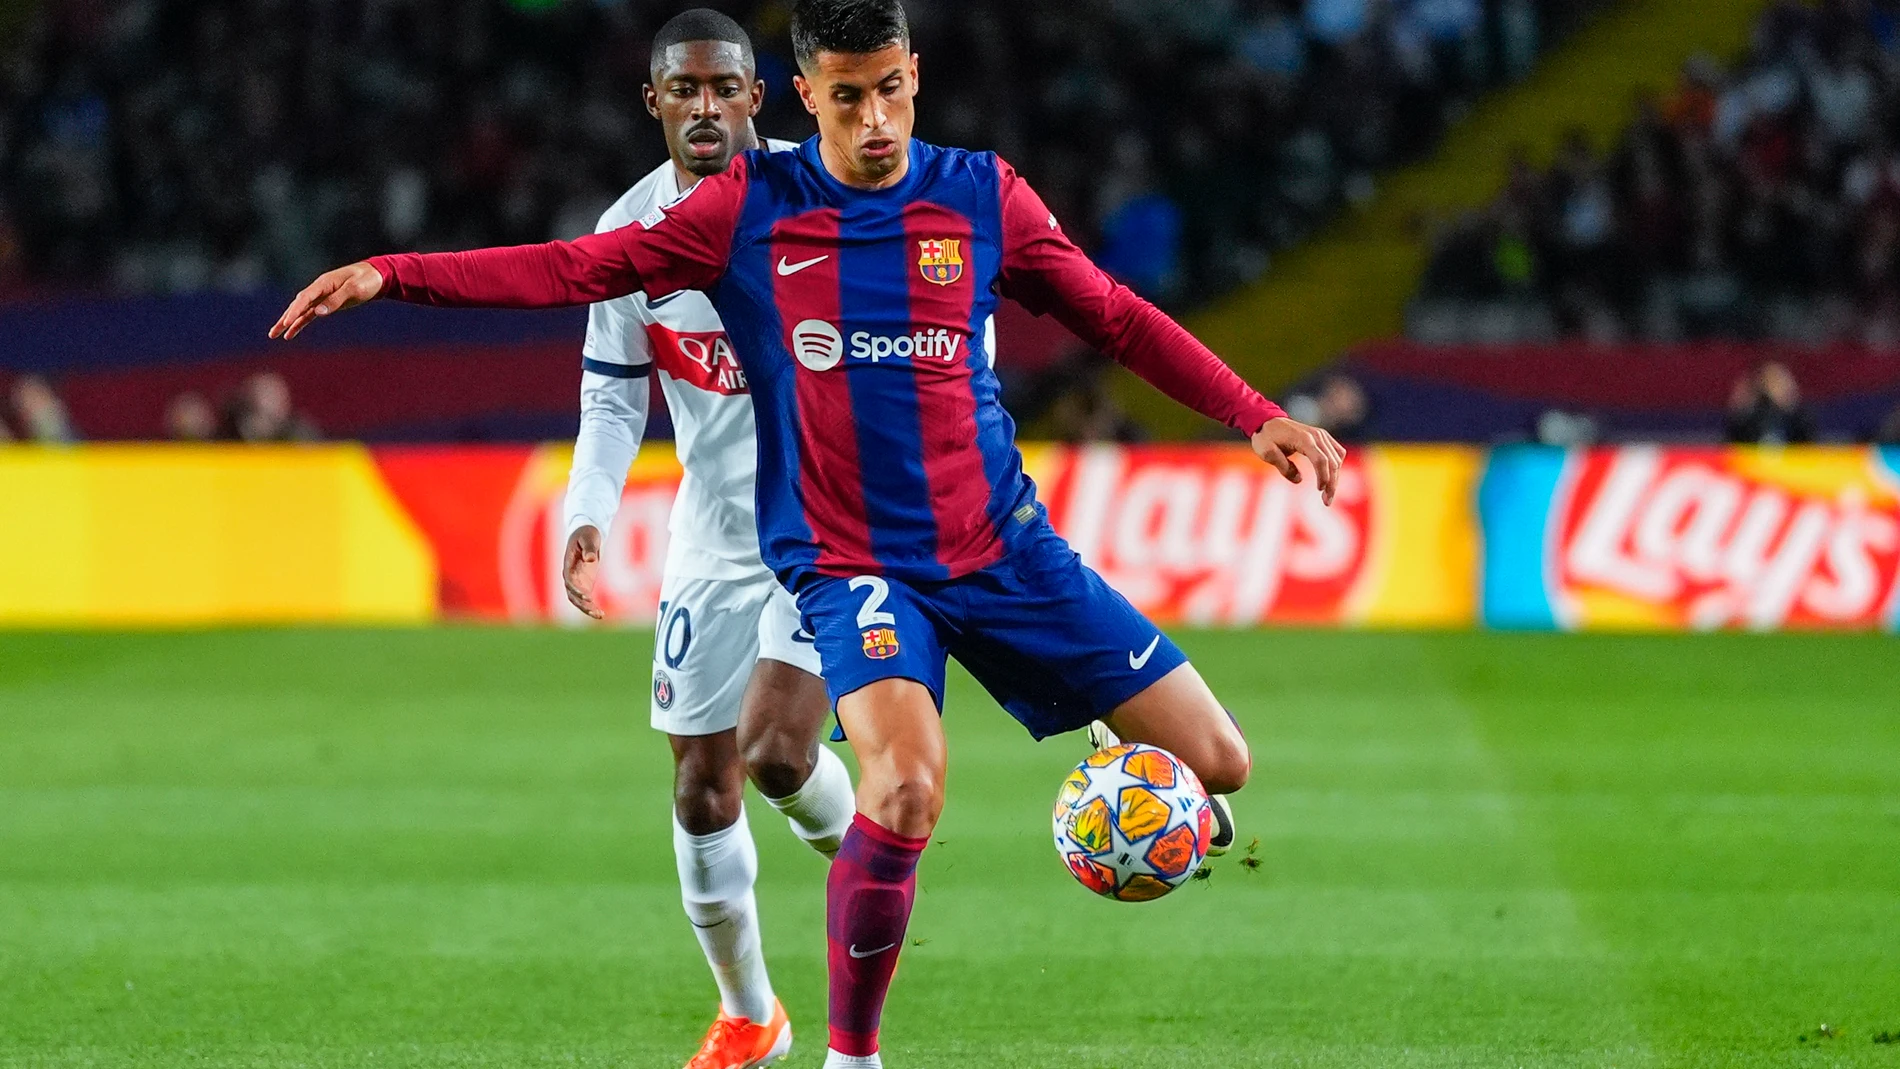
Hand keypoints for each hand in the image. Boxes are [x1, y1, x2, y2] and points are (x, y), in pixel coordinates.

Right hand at [269, 262, 384, 339]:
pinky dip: (300, 322)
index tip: (287, 322)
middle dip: (285, 319)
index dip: (295, 311)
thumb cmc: (366, 280)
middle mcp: (318, 289)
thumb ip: (336, 300)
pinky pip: (309, 314)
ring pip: (300, 310)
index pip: (305, 298)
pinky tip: (291, 333)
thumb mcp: (354, 289)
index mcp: (324, 283)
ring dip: (288, 322)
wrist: (376, 276)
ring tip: (274, 335)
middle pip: (297, 305)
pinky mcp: (326, 303)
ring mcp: (321, 296)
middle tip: (273, 333)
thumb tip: (318, 312)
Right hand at [563, 525, 604, 619]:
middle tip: (593, 610)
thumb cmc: (586, 534)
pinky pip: (586, 599)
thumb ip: (589, 548)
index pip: (569, 579)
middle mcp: (570, 575)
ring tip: (599, 615)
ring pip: (578, 600)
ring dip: (586, 609)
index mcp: (568, 564)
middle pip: (571, 594)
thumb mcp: (588, 538)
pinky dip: (592, 607)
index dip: (575, 588)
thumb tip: (590, 559)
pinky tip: (601, 614)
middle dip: (581, 603)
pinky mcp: (584, 584)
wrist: (586, 534)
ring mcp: (577, 581)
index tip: (586, 595)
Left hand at [1251, 416, 1346, 505]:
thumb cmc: (1265, 437)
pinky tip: (1330, 480)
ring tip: (1327, 496)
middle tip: (1326, 502)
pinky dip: (1335, 467)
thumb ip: (1282, 466)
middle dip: (1332, 483)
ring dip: (1335, 478)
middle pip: (1332, 461)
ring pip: (1336, 459)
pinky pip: (1336, 453)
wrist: (1267, 420)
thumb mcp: (1266, 452)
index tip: (1319, 490)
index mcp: (1304, 439)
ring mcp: (1322, 435)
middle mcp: (1317, 435)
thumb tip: (1299, 480)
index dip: (1323, 477)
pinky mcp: (1323, 437)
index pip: (1321, 460)